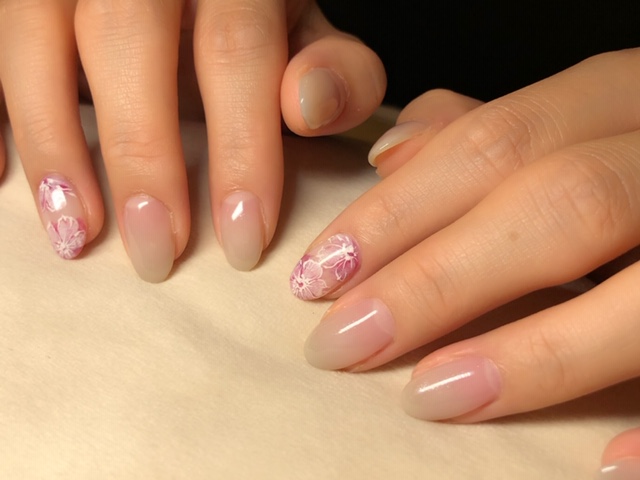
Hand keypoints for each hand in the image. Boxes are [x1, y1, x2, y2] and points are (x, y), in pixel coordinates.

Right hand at [0, 0, 384, 280]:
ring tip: (75, 234)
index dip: (241, 148)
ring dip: (53, 143)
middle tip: (157, 254)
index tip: (244, 240)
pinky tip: (0, 175)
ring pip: (37, 38)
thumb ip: (332, 68)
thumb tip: (308, 107)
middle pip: (125, 42)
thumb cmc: (254, 16)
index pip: (236, 50)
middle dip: (141, 158)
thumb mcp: (304, 35)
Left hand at [290, 48, 639, 429]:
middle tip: (340, 343)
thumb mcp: (578, 119)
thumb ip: (491, 134)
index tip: (319, 276)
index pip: (489, 145)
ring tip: (430, 398)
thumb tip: (392, 154)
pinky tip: (601, 467)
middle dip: (436, 280)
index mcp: (623, 100)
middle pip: (553, 205)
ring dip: (533, 354)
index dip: (395, 213)